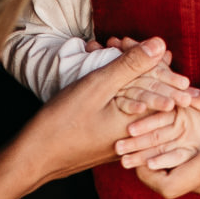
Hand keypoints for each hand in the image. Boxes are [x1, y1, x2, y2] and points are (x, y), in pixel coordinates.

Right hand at [13, 37, 191, 184]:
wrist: (35, 157)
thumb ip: (131, 65)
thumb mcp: (98, 86)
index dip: (151, 58)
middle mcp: (138, 134)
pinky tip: (102, 77)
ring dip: (125, 75)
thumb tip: (161, 44)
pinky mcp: (111, 142)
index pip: (164, 85)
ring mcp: (124, 141)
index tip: (126, 41)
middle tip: (117, 42)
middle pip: (152, 92)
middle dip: (137, 64)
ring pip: (136, 100)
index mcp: (140, 121)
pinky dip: (115, 91)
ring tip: (108, 52)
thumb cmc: (63, 123)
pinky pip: (122, 112)